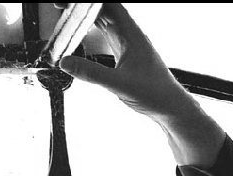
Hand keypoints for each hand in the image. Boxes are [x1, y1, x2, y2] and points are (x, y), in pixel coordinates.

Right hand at [55, 3, 197, 124]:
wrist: (172, 107)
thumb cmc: (156, 94)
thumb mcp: (121, 85)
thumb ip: (93, 73)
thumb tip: (65, 62)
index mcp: (132, 36)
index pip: (110, 6)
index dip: (89, 1)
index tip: (68, 3)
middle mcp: (130, 36)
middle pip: (103, 10)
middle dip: (82, 6)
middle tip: (60, 7)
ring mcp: (128, 45)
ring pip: (104, 22)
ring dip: (85, 17)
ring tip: (65, 14)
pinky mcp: (125, 56)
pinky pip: (105, 35)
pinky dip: (91, 31)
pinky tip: (80, 33)